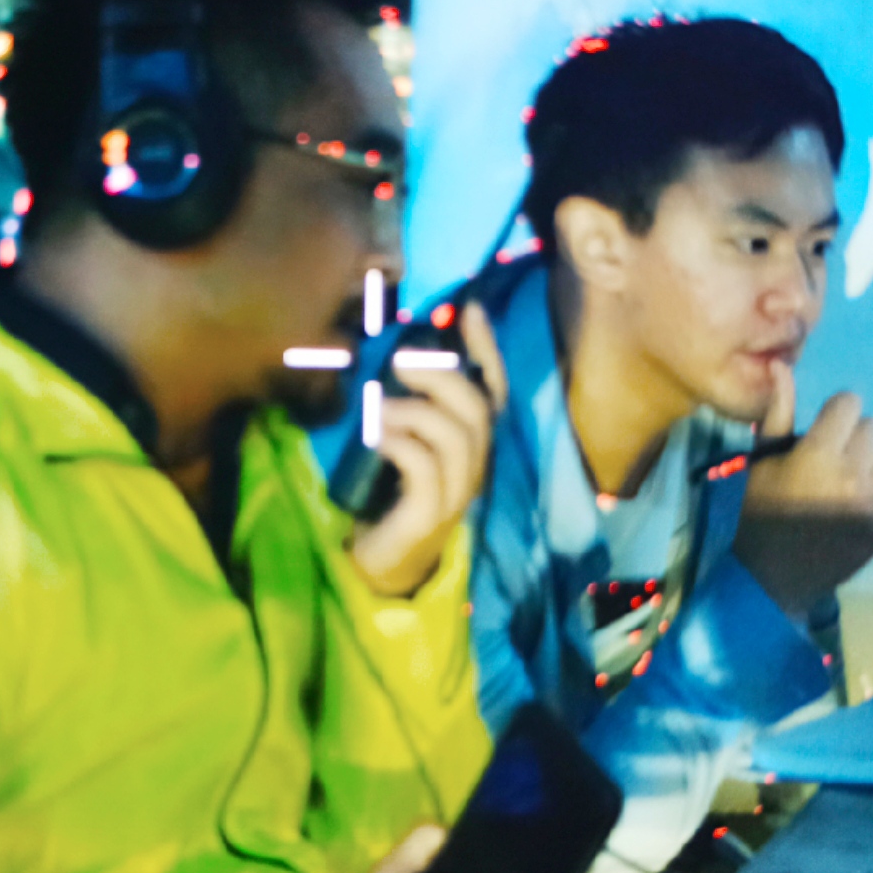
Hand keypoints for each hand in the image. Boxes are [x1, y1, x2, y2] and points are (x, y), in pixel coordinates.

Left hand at [349, 302, 509, 597]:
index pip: (494, 392)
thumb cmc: (389, 498)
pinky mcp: (429, 515)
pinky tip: (378, 439)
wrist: (380, 564)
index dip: (487, 350)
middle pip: (477, 410)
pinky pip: (425, 469)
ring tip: (379, 407)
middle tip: (401, 361)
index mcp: (471, 447)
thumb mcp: (404, 443)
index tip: (468, 309)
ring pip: (456, 437)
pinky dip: (400, 444)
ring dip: (415, 411)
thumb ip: (409, 407)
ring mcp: (455, 494)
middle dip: (442, 376)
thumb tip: (395, 354)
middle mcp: (474, 468)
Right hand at [732, 361, 872, 621]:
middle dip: (853, 439)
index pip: (850, 404)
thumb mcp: (761, 462)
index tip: (822, 433)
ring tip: (852, 481)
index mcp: (818, 454)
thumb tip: (781, 366)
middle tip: (833, 460)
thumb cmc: (761, 514)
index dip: (835, 415)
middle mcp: (853, 473)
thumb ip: (778, 413)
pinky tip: (872, 497)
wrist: (773, 577)